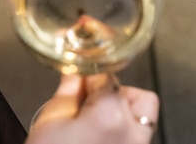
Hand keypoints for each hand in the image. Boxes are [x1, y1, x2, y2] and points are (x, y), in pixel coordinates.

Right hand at [27, 74, 158, 143]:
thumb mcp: (52, 118)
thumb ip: (70, 89)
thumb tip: (76, 72)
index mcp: (112, 115)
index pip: (107, 75)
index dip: (90, 68)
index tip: (82, 59)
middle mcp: (134, 133)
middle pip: (135, 95)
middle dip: (111, 91)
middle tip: (85, 100)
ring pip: (143, 116)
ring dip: (122, 110)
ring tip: (93, 121)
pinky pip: (136, 136)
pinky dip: (121, 129)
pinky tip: (97, 136)